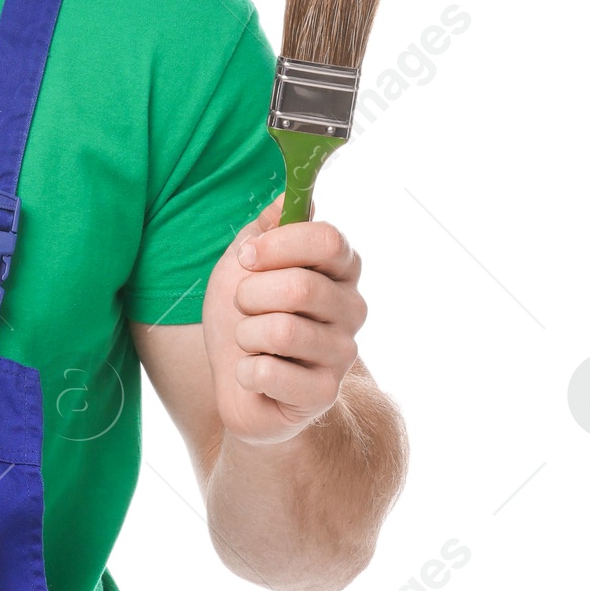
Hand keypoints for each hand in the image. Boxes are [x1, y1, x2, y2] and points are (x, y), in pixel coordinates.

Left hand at [201, 197, 367, 443]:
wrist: (237, 382)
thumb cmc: (245, 316)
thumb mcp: (244, 263)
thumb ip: (266, 229)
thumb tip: (288, 197)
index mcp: (340, 270)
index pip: (327, 239)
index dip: (276, 245)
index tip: (246, 257)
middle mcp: (352, 309)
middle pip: (301, 286)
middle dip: (251, 295)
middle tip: (245, 308)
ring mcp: (343, 353)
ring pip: (282, 331)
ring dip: (246, 334)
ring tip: (250, 342)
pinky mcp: (324, 394)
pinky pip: (269, 373)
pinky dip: (245, 372)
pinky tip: (253, 375)